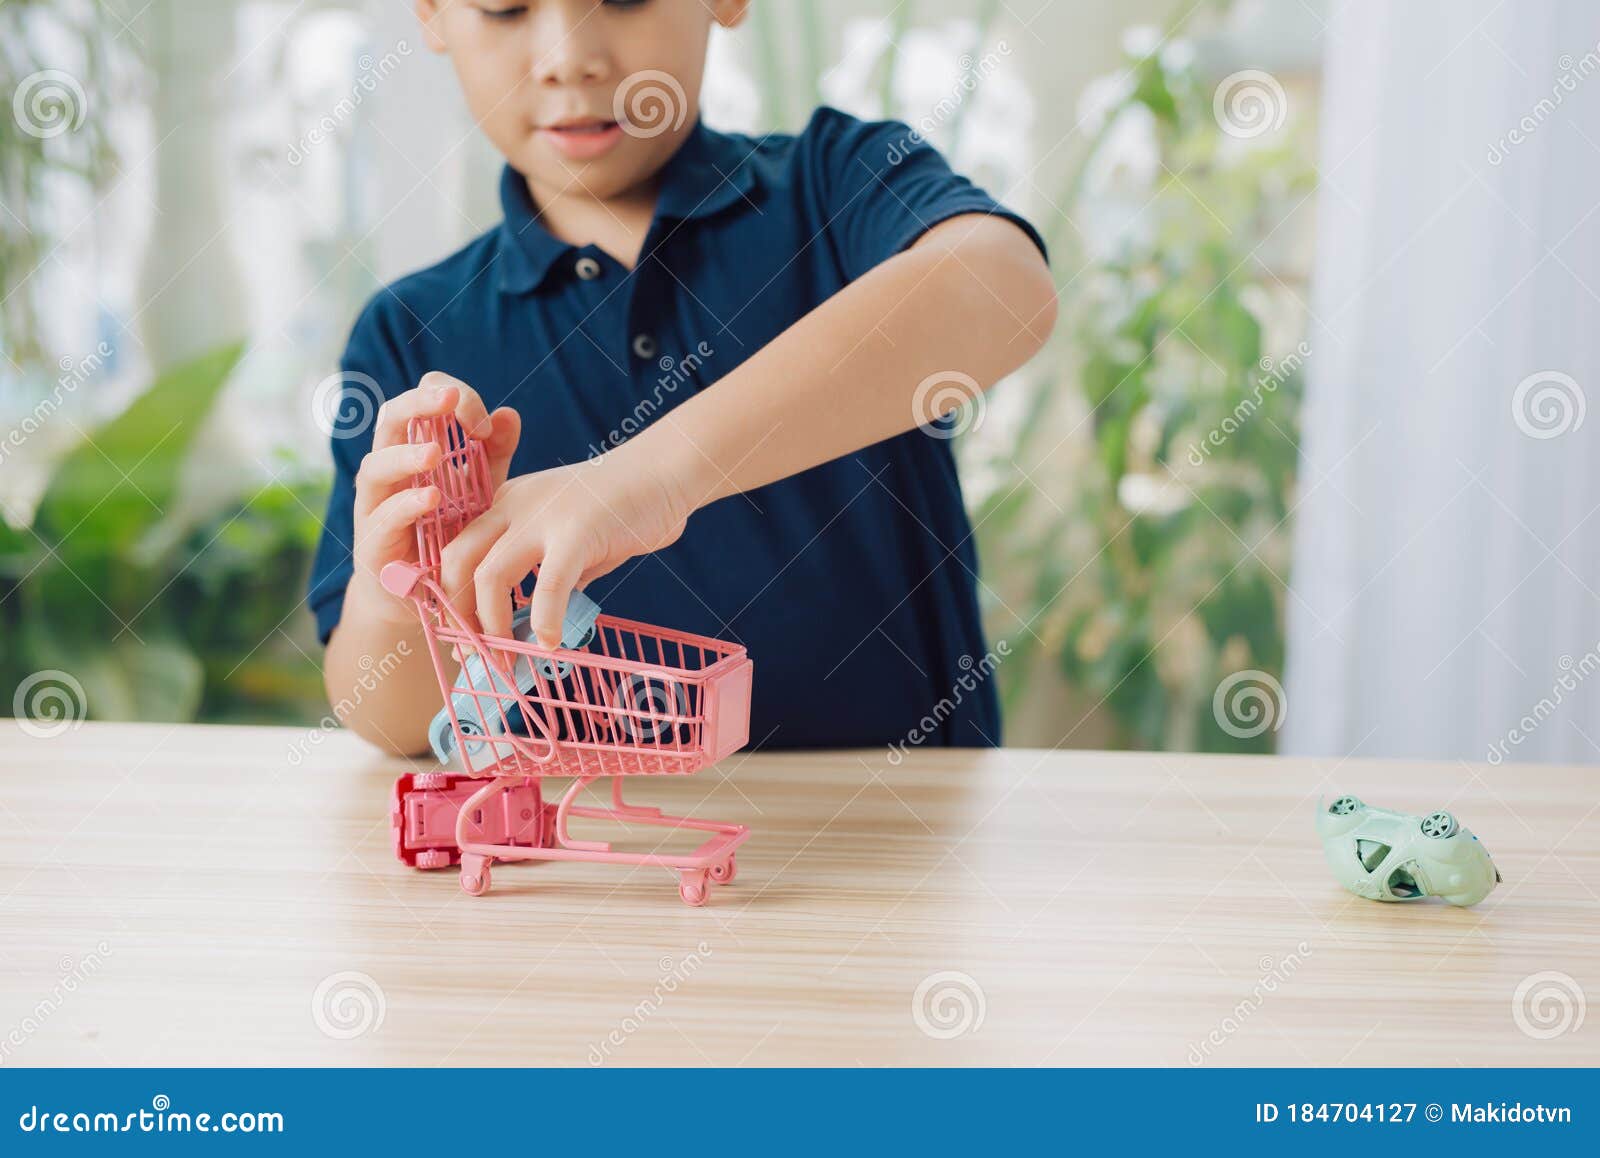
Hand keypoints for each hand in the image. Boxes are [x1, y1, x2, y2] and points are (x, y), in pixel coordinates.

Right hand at [347, 371, 519, 626]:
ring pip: (375, 467)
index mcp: (415, 447)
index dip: (449, 396)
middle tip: (450, 399)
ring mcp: (376, 505)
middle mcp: (391, 469)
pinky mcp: (373, 543)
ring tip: (436, 453)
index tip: (483, 421)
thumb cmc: (454, 532)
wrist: (432, 595)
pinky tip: (432, 499)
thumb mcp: (481, 489)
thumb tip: (508, 413)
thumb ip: (494, 453)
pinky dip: (406, 505)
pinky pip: (382, 518)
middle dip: (419, 403)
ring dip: (406, 456)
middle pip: (390, 419)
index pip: (421, 400)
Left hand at [438, 444, 694, 645]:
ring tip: (509, 660)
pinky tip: (551, 643)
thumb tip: (538, 619)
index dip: (451, 599)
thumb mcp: (568, 533)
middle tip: (474, 654)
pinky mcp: (576, 532)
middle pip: (457, 561)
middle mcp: (513, 506)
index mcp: (506, 504)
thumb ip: (548, 570)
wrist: (665, 471)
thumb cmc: (622, 505)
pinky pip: (548, 586)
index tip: (463, 638)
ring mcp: (543, 517)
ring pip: (491, 576)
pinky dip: (545, 621)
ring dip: (493, 626)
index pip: (457, 551)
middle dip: (459, 614)